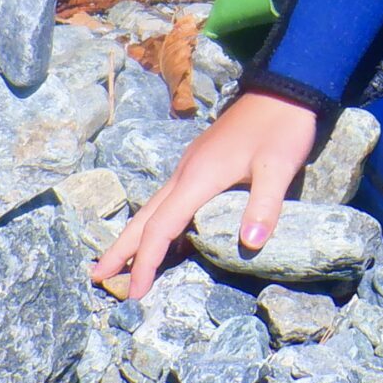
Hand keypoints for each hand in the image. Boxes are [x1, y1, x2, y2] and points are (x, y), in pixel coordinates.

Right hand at [91, 91, 318, 299]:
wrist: (284, 90)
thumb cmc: (281, 128)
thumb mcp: (279, 167)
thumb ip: (265, 205)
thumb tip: (250, 244)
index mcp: (197, 178)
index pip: (162, 227)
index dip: (147, 262)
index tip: (136, 292)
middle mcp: (185, 173)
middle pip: (145, 217)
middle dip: (121, 249)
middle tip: (98, 277)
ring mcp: (191, 166)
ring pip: (154, 206)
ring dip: (136, 234)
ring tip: (120, 261)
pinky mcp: (201, 162)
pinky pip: (170, 198)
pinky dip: (157, 220)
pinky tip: (165, 232)